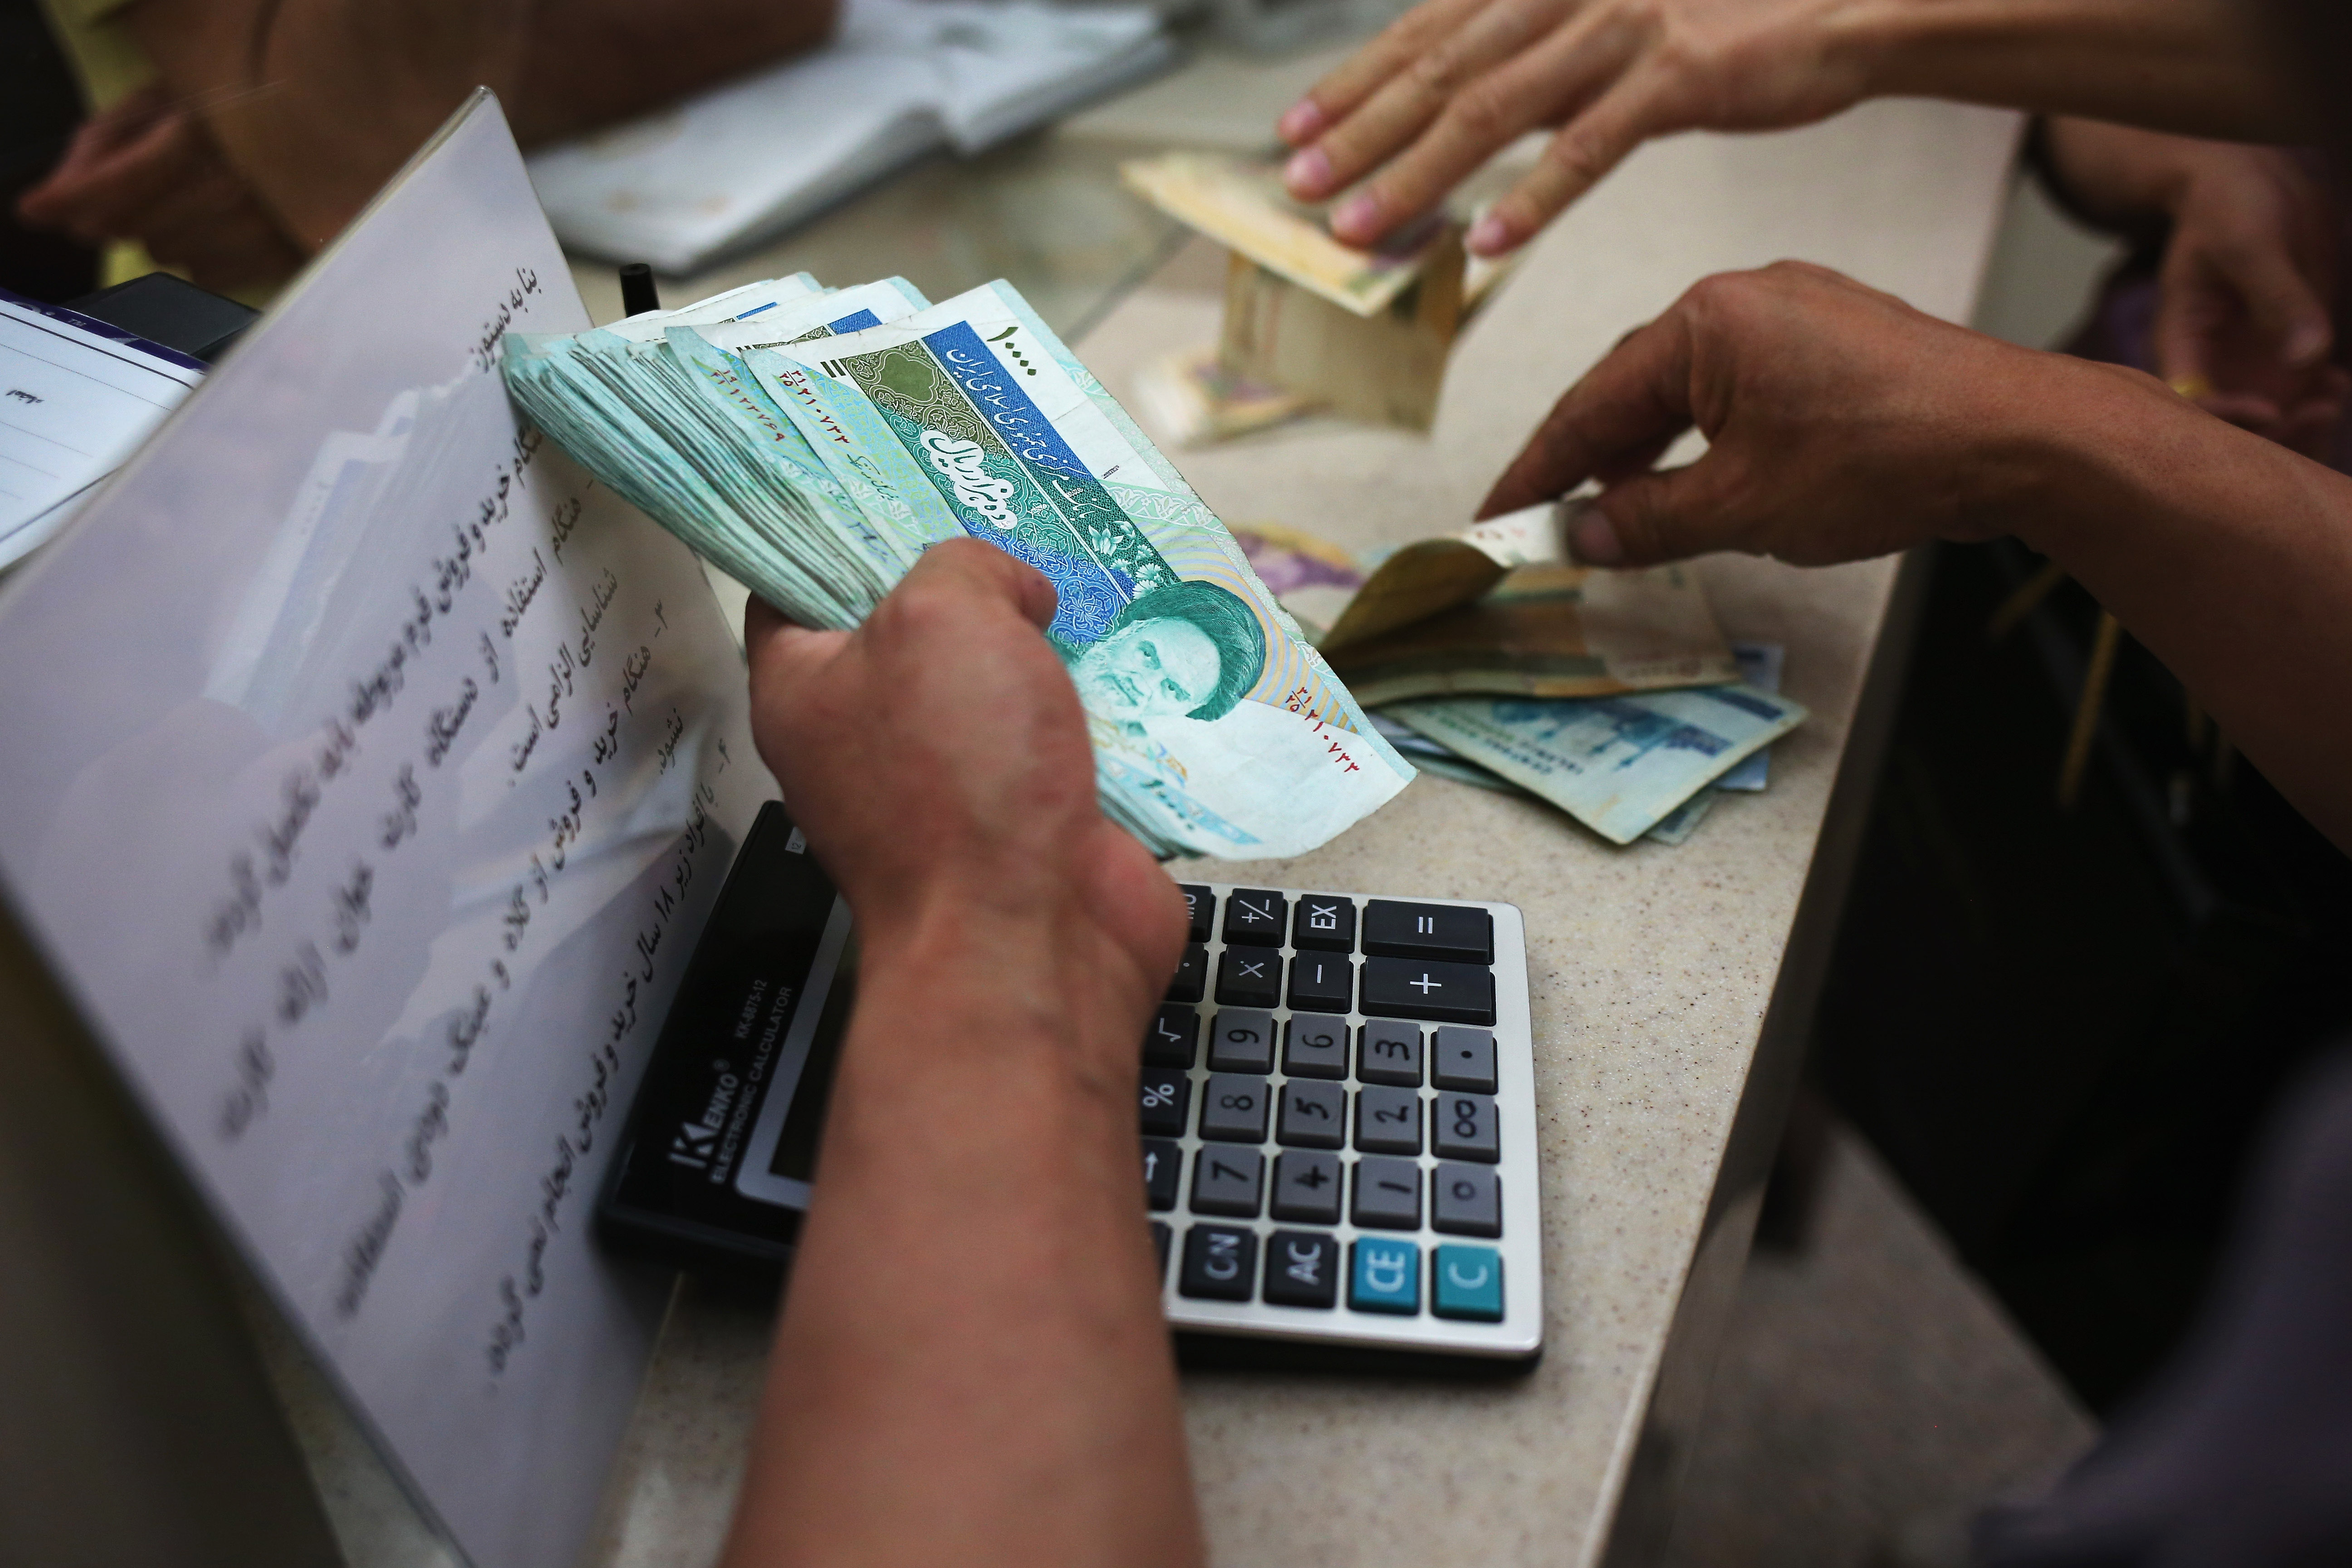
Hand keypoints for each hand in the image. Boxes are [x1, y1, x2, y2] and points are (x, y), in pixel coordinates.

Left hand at [15, 85, 304, 290]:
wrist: (329, 135)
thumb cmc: (240, 109)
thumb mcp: (165, 98)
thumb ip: (104, 140)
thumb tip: (59, 197)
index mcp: (200, 131)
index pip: (117, 182)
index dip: (70, 198)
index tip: (38, 209)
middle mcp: (230, 185)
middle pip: (133, 227)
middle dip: (121, 210)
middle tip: (141, 186)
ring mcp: (257, 228)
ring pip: (165, 252)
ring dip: (163, 230)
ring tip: (194, 198)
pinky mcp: (278, 258)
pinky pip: (205, 274)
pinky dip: (201, 253)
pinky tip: (222, 225)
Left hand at [745, 539, 1182, 998]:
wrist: (1033, 942)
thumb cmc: (959, 787)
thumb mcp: (942, 617)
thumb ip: (965, 566)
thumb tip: (1013, 590)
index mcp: (804, 688)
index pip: (797, 580)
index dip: (843, 520)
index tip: (898, 469)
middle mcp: (868, 737)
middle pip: (913, 623)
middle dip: (972, 572)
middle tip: (1021, 512)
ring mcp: (952, 781)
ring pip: (999, 676)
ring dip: (1048, 634)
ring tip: (1091, 572)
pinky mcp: (1031, 814)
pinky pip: (1062, 733)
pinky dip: (1099, 698)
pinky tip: (1135, 651)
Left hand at [1277, 0, 1875, 254]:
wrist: (1836, 1)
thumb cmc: (1719, 13)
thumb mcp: (1606, 17)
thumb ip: (1531, 52)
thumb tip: (1462, 102)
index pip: (1425, 31)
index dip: (1352, 82)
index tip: (1293, 131)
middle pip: (1441, 69)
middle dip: (1360, 132)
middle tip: (1299, 187)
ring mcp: (1621, 29)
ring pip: (1495, 109)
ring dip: (1419, 174)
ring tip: (1360, 228)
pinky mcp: (1677, 76)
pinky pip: (1589, 148)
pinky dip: (1531, 200)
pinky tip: (1483, 243)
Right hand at [1479, 261, 2136, 565]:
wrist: (2017, 438)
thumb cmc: (1884, 456)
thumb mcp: (1740, 507)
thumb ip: (1645, 523)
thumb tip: (1581, 536)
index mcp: (1705, 321)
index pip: (1590, 404)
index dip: (1537, 471)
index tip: (1497, 517)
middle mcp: (1746, 297)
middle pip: (1635, 389)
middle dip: (1588, 462)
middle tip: (1545, 523)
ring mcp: (1798, 312)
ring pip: (1692, 390)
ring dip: (1649, 454)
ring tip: (1615, 514)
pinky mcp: (1838, 338)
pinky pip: (1745, 387)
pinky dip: (1708, 439)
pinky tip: (1701, 483)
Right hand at [2041, 120, 2343, 456]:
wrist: (2254, 180)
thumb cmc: (2231, 203)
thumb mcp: (2249, 241)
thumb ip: (2279, 298)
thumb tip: (2308, 358)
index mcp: (2182, 341)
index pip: (2190, 401)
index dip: (2226, 417)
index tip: (2272, 410)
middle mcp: (2212, 361)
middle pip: (2231, 424)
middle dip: (2275, 429)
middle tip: (2321, 409)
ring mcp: (2248, 359)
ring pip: (2272, 414)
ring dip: (2304, 419)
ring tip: (2336, 395)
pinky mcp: (2283, 350)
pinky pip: (2301, 392)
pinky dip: (2322, 397)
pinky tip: (2341, 384)